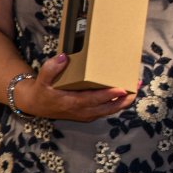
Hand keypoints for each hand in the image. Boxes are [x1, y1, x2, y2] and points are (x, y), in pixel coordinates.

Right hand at [13, 53, 135, 121]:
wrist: (36, 106)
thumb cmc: (42, 90)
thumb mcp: (42, 79)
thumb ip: (51, 68)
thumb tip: (64, 57)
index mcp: (72, 102)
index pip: (94, 99)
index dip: (109, 94)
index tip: (122, 88)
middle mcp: (82, 111)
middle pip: (108, 108)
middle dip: (124, 99)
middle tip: (137, 88)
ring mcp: (87, 114)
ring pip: (110, 110)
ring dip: (124, 102)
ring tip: (136, 90)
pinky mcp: (89, 114)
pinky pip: (106, 110)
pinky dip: (117, 103)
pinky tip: (125, 94)